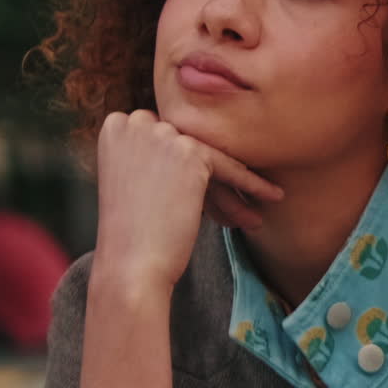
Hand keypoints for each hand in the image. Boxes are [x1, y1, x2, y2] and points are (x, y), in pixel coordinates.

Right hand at [95, 110, 282, 289]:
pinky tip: (273, 195)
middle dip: (212, 178)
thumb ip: (155, 156)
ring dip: (233, 188)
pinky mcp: (190, 151)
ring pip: (210, 157)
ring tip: (255, 210)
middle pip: (188, 146)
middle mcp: (136, 121)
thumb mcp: (133, 181)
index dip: (185, 167)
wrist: (130, 266)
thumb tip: (193, 145)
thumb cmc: (131, 234)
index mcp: (115, 125)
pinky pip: (230, 166)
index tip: (204, 191)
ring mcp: (162, 133)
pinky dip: (252, 183)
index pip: (164, 138)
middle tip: (235, 205)